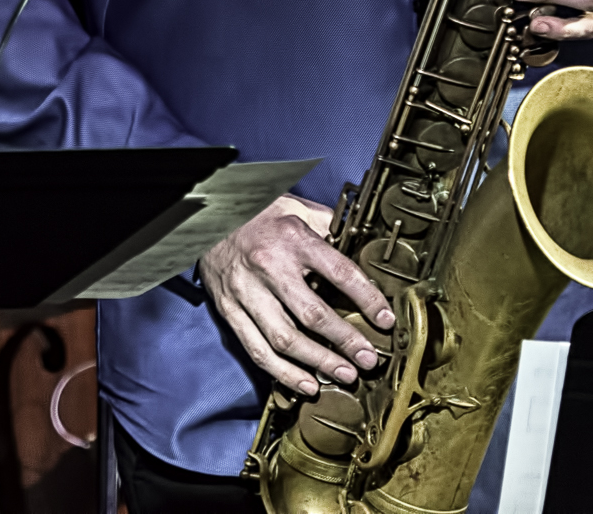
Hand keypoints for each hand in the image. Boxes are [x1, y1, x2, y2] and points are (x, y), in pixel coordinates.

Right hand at [199, 195, 394, 397]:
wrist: (207, 216)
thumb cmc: (258, 215)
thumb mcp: (296, 207)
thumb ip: (329, 227)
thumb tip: (364, 248)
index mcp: (292, 239)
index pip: (339, 272)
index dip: (367, 299)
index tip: (386, 320)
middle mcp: (268, 267)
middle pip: (312, 315)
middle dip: (346, 341)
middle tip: (369, 360)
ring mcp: (245, 291)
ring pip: (284, 338)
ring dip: (318, 362)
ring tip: (345, 375)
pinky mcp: (229, 309)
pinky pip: (256, 348)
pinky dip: (282, 372)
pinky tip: (306, 384)